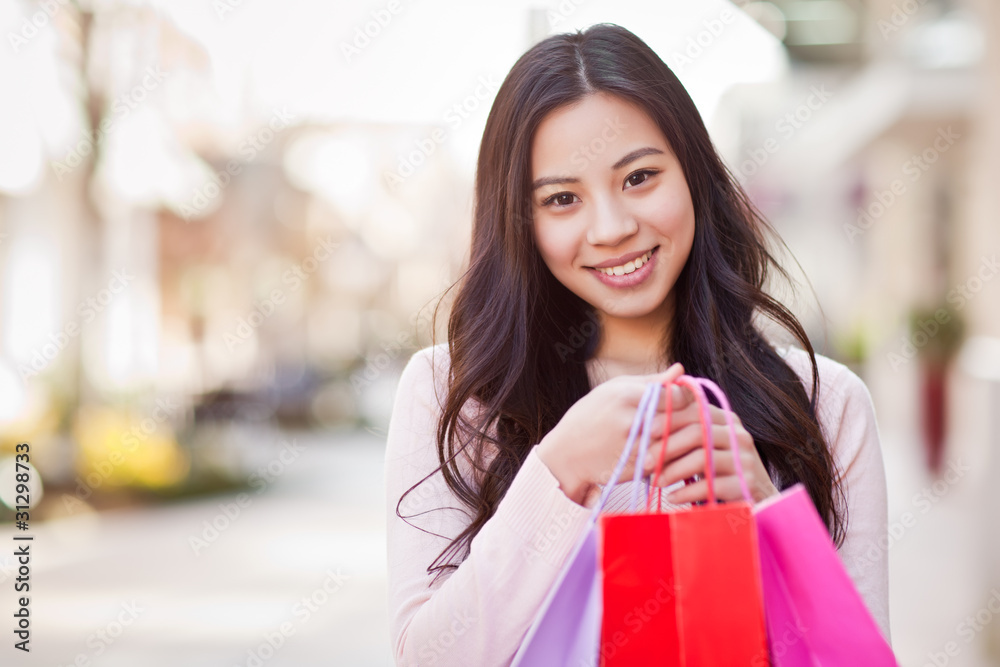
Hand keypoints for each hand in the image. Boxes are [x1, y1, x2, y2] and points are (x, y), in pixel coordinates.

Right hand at [537, 362, 685, 506]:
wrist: (565, 454)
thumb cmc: (589, 415)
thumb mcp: (613, 389)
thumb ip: (650, 381)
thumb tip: (680, 369)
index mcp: (626, 396)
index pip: (676, 395)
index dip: (684, 399)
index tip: (681, 401)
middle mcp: (631, 420)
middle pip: (678, 419)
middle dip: (686, 419)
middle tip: (688, 420)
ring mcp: (634, 446)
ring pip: (675, 441)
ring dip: (680, 439)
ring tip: (678, 435)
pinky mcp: (636, 468)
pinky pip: (665, 461)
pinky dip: (670, 456)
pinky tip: (665, 452)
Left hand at [646, 386, 778, 504]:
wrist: (754, 498)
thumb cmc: (716, 469)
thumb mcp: (701, 446)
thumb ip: (681, 432)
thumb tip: (644, 426)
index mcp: (726, 419)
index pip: (695, 410)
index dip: (669, 418)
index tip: (646, 430)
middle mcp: (738, 435)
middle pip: (697, 432)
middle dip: (666, 447)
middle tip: (645, 462)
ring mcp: (745, 459)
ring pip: (702, 458)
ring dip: (673, 471)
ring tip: (656, 482)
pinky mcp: (747, 483)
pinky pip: (711, 486)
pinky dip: (686, 492)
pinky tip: (672, 497)